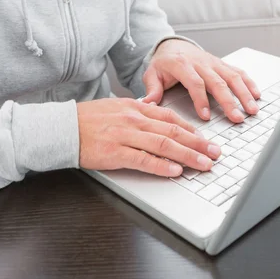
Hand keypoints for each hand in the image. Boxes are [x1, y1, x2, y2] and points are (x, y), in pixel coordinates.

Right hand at [77, 97, 221, 177]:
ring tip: (204, 164)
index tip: (206, 139)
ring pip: (164, 145)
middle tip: (216, 153)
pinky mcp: (116, 152)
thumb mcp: (116, 107)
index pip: (170, 117)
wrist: (63, 127)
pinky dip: (162, 166)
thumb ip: (138, 112)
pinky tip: (175, 171)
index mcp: (135, 107)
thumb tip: (158, 118)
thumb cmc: (88, 119)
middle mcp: (134, 119)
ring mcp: (125, 135)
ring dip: (188, 155)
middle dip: (198, 143)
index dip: (192, 129)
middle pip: (173, 131)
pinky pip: (144, 159)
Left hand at [142, 40, 260, 122]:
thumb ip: (152, 89)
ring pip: (232, 77)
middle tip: (237, 118)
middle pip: (217, 82)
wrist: (173, 45)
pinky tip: (257, 96)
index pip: (194, 82)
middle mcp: (200, 62)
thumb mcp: (152, 74)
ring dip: (244, 93)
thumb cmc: (163, 63)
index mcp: (182, 64)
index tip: (207, 116)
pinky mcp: (222, 64)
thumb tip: (148, 104)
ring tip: (252, 110)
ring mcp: (213, 62)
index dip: (201, 99)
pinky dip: (249, 83)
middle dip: (229, 101)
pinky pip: (238, 72)